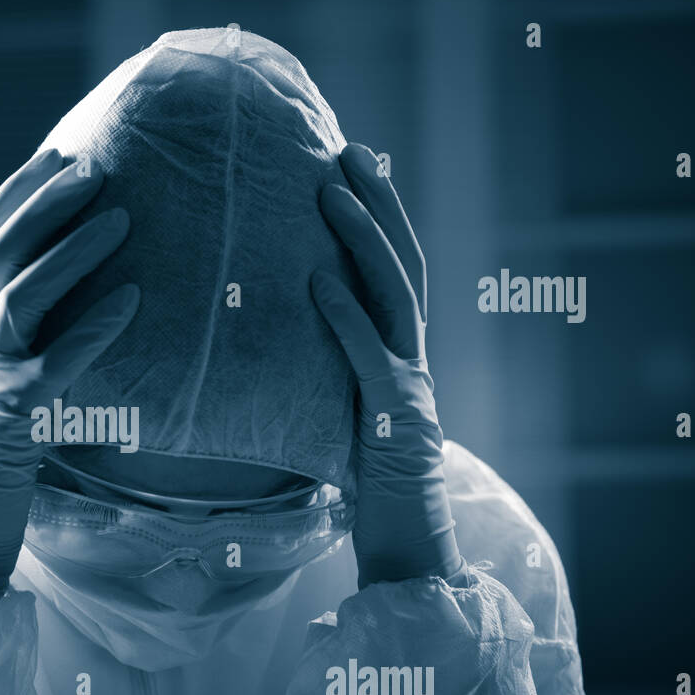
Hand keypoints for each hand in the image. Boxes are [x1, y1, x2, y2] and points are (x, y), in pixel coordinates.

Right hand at [0, 148, 140, 599]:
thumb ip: (6, 326)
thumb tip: (59, 279)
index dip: (16, 193)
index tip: (57, 154)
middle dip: (44, 205)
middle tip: (93, 169)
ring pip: (21, 296)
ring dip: (72, 252)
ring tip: (120, 218)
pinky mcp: (13, 415)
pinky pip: (57, 362)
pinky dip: (94, 327)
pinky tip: (130, 299)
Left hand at [310, 143, 463, 587]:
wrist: (405, 545)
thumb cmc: (369, 486)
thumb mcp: (344, 414)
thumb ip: (330, 372)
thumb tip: (281, 335)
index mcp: (400, 354)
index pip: (394, 270)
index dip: (379, 216)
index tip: (351, 168)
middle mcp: (414, 359)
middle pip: (403, 264)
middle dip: (379, 203)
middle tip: (351, 149)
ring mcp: (411, 386)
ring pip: (396, 296)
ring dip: (365, 241)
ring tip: (332, 194)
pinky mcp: (397, 421)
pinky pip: (370, 359)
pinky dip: (345, 318)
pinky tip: (317, 282)